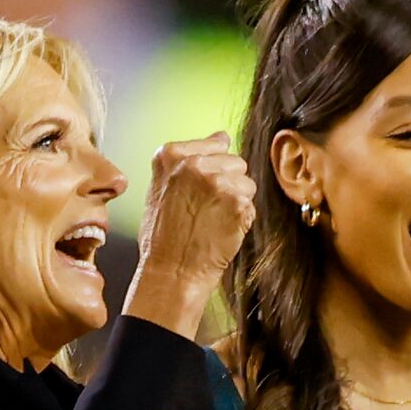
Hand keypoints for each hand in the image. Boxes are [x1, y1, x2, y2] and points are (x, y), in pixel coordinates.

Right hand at [136, 135, 256, 281]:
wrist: (172, 273)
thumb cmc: (162, 238)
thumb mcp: (159, 189)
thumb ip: (187, 160)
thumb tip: (221, 137)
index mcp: (171, 155)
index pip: (216, 144)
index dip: (212, 169)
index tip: (198, 191)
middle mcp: (194, 164)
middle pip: (235, 162)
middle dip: (226, 184)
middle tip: (205, 210)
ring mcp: (217, 183)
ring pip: (247, 182)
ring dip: (237, 200)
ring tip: (213, 220)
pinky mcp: (237, 203)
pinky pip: (251, 204)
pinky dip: (242, 219)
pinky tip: (222, 230)